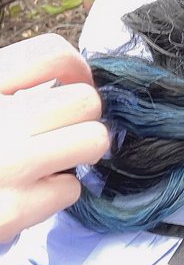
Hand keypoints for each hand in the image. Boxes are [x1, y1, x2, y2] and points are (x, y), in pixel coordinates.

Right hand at [0, 34, 110, 244]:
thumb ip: (12, 85)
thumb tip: (75, 77)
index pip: (51, 52)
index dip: (75, 67)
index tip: (69, 83)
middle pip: (85, 100)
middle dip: (77, 117)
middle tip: (54, 130)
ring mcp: (6, 165)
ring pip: (93, 140)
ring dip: (77, 151)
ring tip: (47, 158)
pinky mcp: (12, 212)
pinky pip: (70, 190)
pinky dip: (53, 193)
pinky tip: (24, 192)